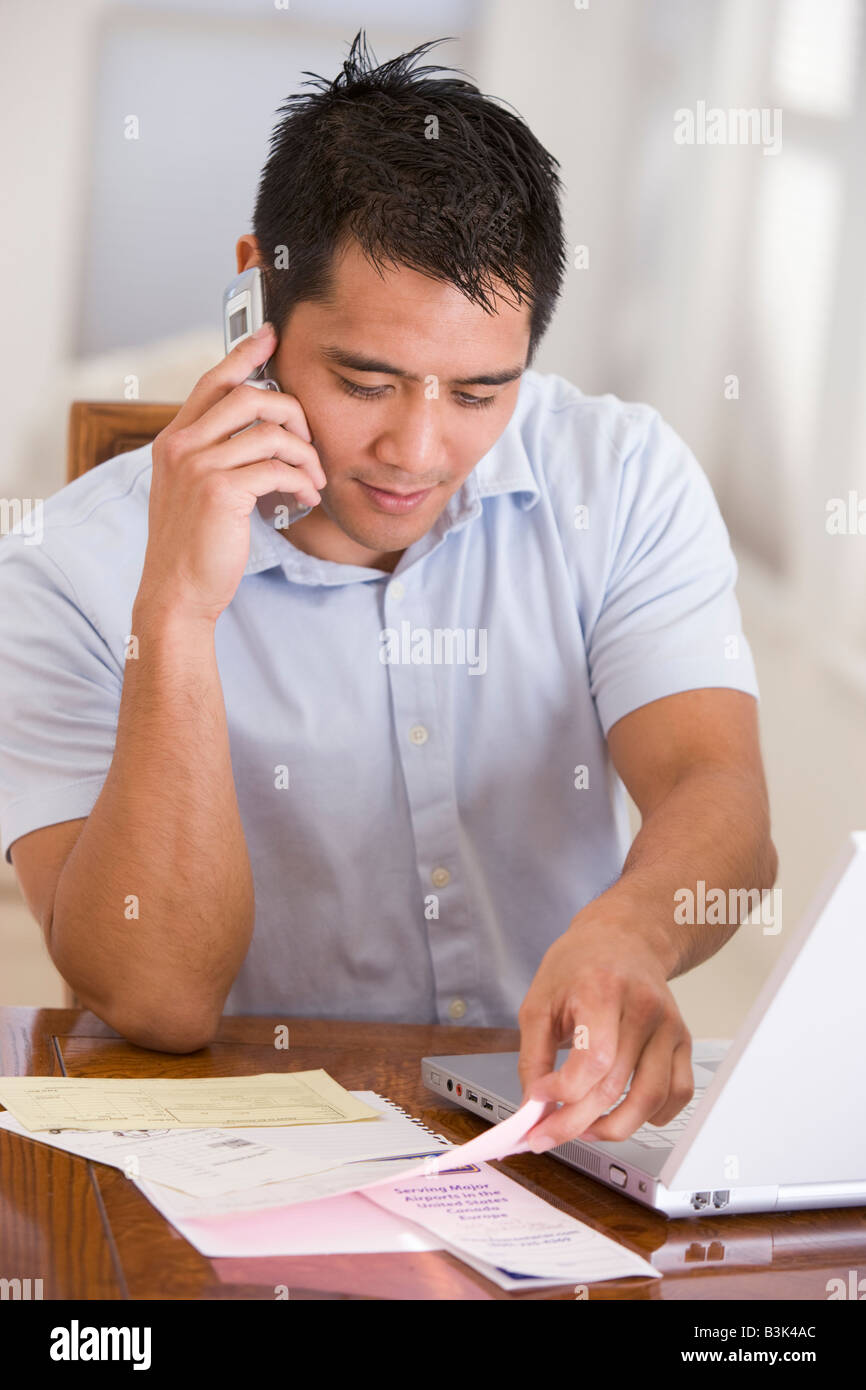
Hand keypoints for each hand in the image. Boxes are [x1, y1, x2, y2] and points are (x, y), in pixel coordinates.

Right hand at [138, 323, 325, 624]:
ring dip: (305, 455)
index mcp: (175, 439)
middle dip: (293, 413)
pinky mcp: (220, 491)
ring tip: (314, 479)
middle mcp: (182, 445)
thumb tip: (261, 429)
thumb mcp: (195, 489)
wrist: (177, 591)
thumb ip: (215, 454)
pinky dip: (302, 482)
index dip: (244, 353)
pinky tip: (306, 498)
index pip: (213, 380)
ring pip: (271, 432)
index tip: (271, 335)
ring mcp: (199, 466)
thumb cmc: (194, 545)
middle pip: (250, 395)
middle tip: (308, 442)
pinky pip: (278, 468)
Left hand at [516, 897, 693, 1151]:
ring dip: (613, 1127)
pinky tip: (624, 1114)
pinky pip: (678, 1094)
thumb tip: (532, 1105)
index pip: (593, 1059)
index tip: (539, 1099)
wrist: (624, 938)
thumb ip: (533, 1056)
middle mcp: (643, 1008)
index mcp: (603, 990)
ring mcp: (668, 1026)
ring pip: (650, 1099)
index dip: (563, 1091)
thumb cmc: (579, 965)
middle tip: (548, 1134)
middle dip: (576, 1122)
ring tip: (584, 1129)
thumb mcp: (539, 1000)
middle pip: (615, 1086)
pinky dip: (652, 1116)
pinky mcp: (683, 1041)